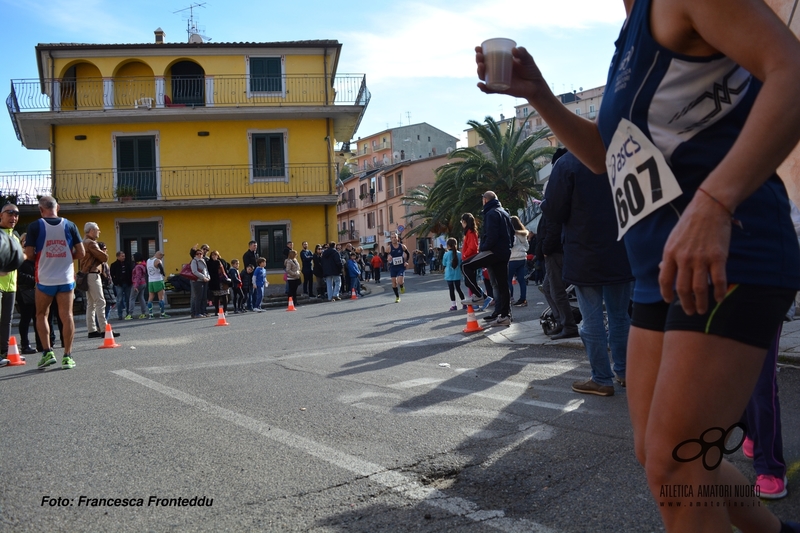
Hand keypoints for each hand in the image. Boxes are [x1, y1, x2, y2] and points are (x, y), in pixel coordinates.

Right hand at [475, 45, 547, 101]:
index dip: (481, 52)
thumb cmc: (531, 70)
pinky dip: (484, 88)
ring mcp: (498, 80)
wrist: (536, 85)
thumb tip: (514, 50)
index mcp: (501, 61)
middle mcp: (497, 71)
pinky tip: (480, 84)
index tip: (478, 48)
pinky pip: (490, 89)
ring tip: (481, 66)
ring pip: (484, 77)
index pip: (488, 56)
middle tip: (479, 56)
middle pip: (484, 66)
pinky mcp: (500, 90)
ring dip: (480, 72)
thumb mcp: (527, 59)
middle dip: (478, 60)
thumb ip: (522, 53)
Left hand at [659, 193, 730, 314]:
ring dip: (701, 302)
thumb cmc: (690, 222)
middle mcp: (684, 258)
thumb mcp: (672, 238)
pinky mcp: (718, 257)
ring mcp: (701, 258)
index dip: (666, 293)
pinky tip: (719, 299)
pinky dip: (718, 292)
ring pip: (699, 288)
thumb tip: (661, 269)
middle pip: (682, 288)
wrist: (709, 207)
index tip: (669, 301)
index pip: (664, 280)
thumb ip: (668, 256)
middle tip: (690, 312)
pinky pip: (718, 280)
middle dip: (686, 303)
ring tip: (703, 310)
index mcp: (670, 253)